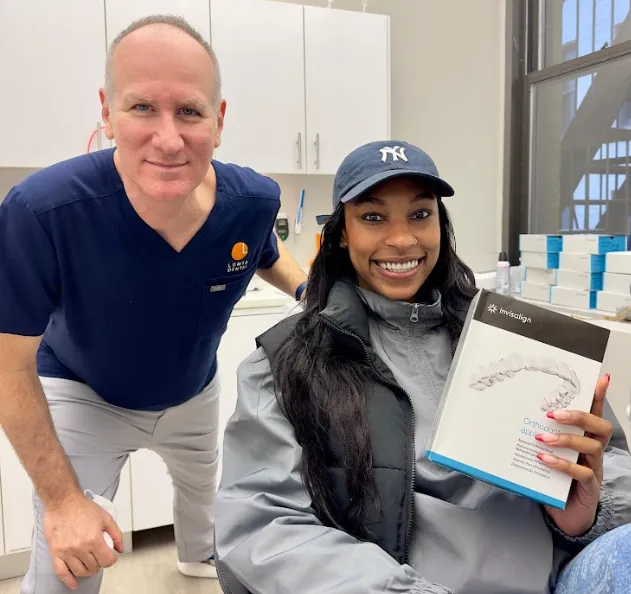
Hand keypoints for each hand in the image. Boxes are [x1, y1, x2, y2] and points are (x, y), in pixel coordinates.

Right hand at [44, 492, 122, 589]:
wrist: (63, 502)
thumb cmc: (83, 508)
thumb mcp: (106, 518)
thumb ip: (116, 534)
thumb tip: (120, 549)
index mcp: (94, 539)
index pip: (107, 560)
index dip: (111, 560)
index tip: (110, 556)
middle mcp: (80, 547)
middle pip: (94, 567)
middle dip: (99, 564)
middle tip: (99, 557)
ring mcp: (67, 551)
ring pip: (80, 571)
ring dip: (87, 571)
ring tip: (89, 565)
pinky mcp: (56, 552)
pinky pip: (61, 572)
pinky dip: (68, 580)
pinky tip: (74, 583)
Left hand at [536, 374, 612, 536]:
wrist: (563, 516)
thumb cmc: (553, 480)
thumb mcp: (545, 453)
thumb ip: (537, 436)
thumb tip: (510, 417)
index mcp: (584, 439)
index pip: (594, 413)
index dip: (598, 396)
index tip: (600, 377)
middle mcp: (592, 452)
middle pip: (599, 426)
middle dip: (578, 415)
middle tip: (553, 413)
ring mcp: (594, 469)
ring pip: (592, 447)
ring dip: (566, 438)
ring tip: (542, 437)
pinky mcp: (590, 488)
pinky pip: (582, 473)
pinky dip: (562, 464)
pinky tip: (544, 459)